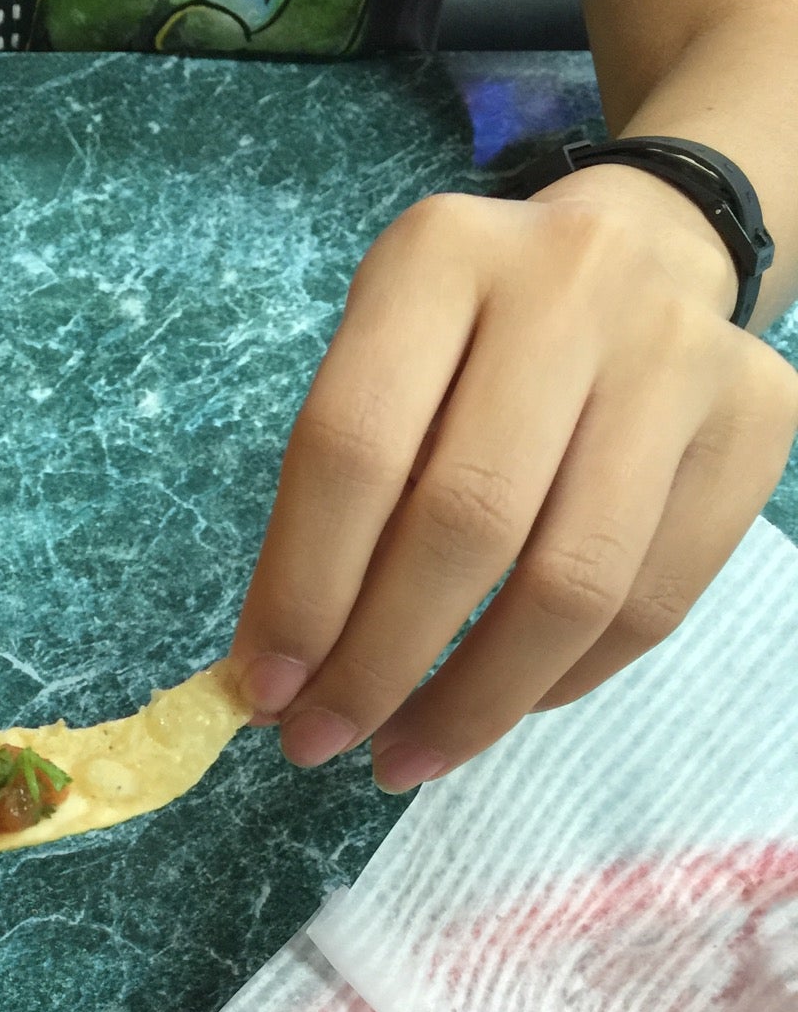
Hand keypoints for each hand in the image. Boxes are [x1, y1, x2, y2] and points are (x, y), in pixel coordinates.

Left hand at [231, 167, 797, 790]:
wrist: (639, 255)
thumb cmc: (470, 342)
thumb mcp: (380, 368)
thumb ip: (327, 503)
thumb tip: (276, 676)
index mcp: (440, 257)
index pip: (353, 447)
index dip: (303, 590)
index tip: (263, 693)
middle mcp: (570, 286)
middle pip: (467, 522)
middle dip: (379, 664)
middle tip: (321, 742)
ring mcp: (678, 355)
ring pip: (572, 584)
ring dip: (472, 702)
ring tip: (402, 755)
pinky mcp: (754, 425)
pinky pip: (651, 605)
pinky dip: (559, 683)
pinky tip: (496, 706)